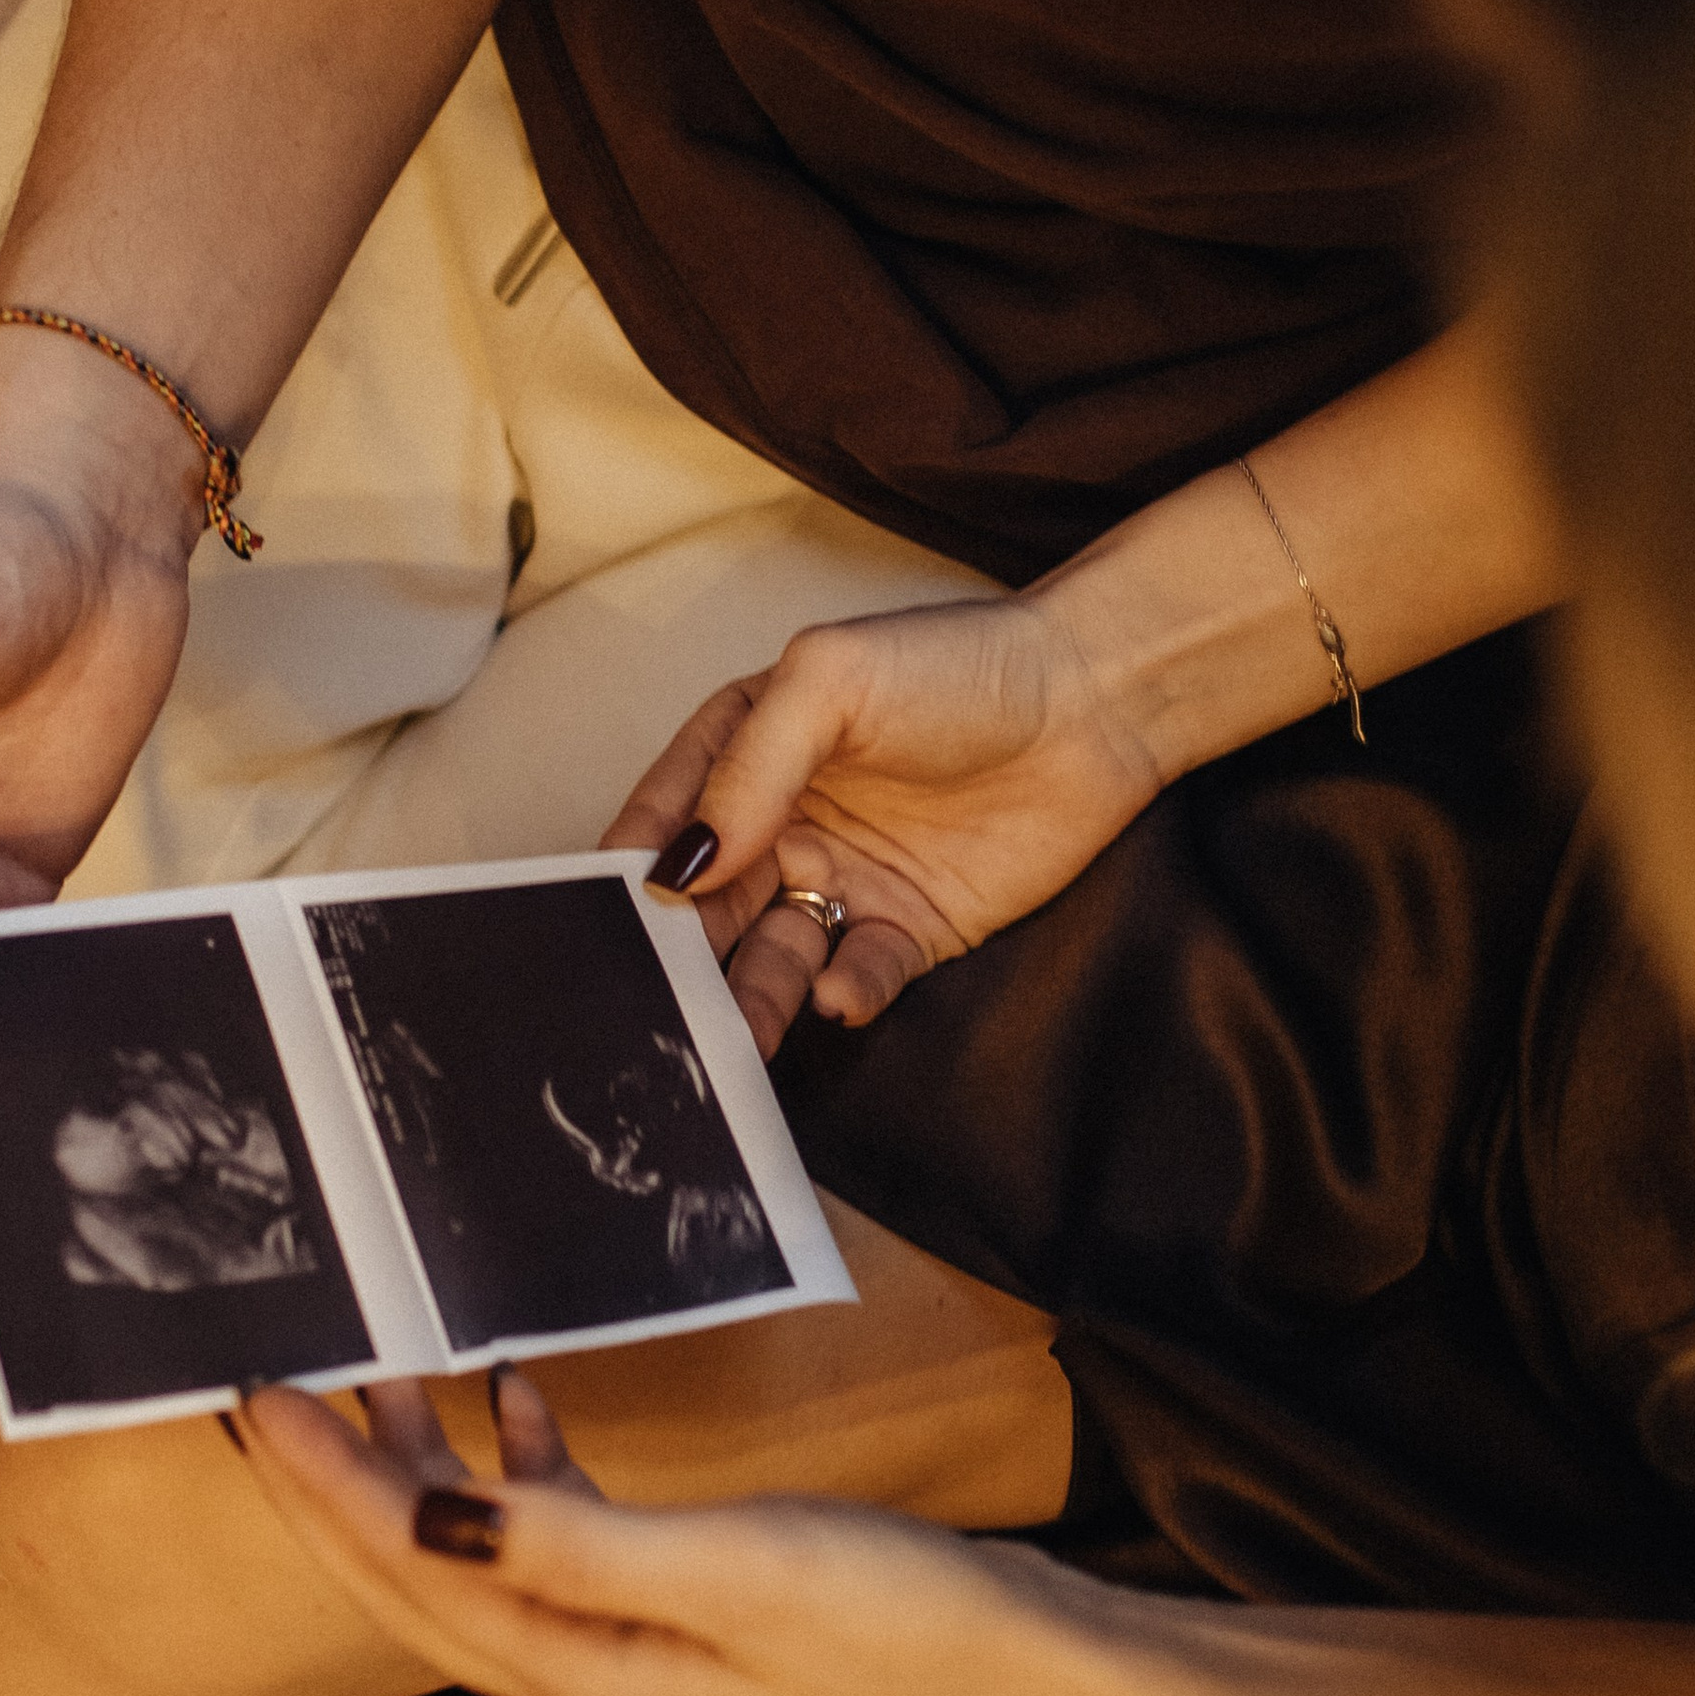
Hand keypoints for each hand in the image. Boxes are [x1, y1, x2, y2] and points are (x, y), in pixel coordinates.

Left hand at [237, 1370, 1066, 1695]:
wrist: (1025, 1675)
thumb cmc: (890, 1621)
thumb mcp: (726, 1568)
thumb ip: (570, 1544)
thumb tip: (425, 1513)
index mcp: (580, 1675)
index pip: (412, 1569)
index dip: (326, 1486)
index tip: (259, 1397)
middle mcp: (586, 1677)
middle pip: (419, 1577)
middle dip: (335, 1486)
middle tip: (269, 1385)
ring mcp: (636, 1653)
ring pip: (482, 1556)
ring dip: (424, 1470)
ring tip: (383, 1371)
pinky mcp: (687, 1617)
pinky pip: (560, 1543)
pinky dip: (525, 1471)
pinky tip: (522, 1402)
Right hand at [601, 593, 1165, 1052]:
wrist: (1095, 698)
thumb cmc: (960, 662)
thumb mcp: (830, 681)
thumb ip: (749, 768)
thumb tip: (680, 863)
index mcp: (745, 751)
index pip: (665, 823)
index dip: (629, 875)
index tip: (599, 927)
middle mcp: (785, 822)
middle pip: (710, 908)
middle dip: (679, 959)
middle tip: (660, 1009)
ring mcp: (847, 878)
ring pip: (776, 954)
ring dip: (754, 996)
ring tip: (741, 1033)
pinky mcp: (912, 927)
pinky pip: (862, 973)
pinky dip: (847, 992)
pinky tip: (840, 995)